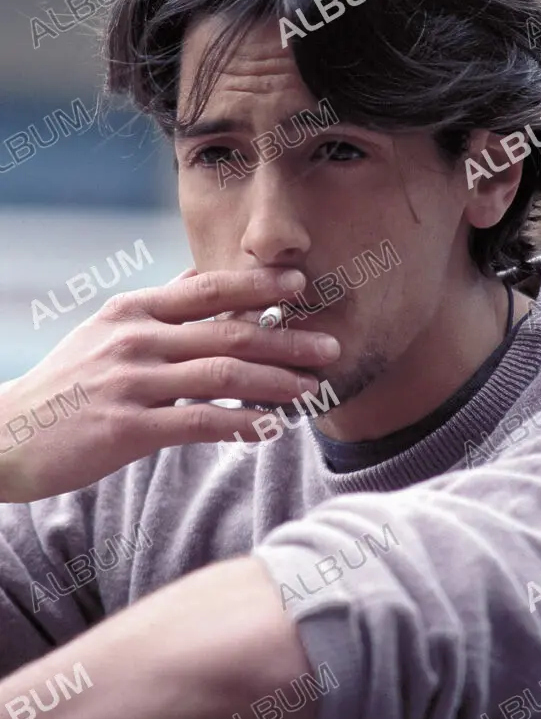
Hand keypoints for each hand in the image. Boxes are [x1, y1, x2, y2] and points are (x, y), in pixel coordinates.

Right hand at [0, 268, 339, 502]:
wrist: (7, 435)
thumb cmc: (68, 384)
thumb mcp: (107, 330)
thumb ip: (159, 309)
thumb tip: (203, 282)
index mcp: (134, 309)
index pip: (209, 289)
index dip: (260, 286)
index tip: (301, 287)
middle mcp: (136, 337)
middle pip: (229, 331)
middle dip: (287, 339)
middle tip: (331, 347)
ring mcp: (131, 381)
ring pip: (223, 375)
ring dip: (277, 381)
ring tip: (315, 389)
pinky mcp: (127, 427)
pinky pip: (200, 423)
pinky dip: (242, 424)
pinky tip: (271, 429)